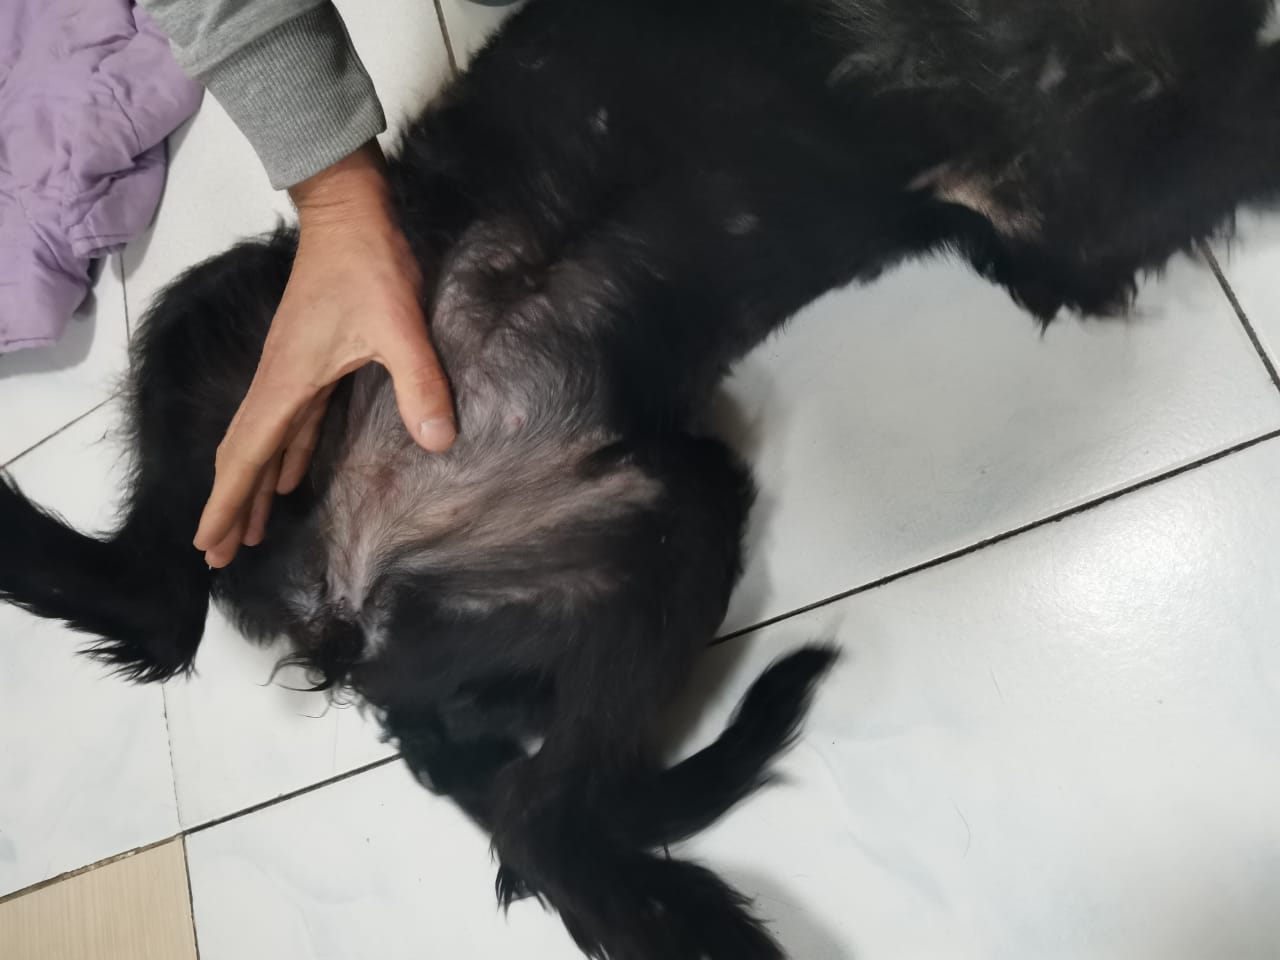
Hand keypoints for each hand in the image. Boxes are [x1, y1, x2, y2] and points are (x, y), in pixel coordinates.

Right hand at [193, 141, 454, 567]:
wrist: (349, 212)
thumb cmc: (368, 265)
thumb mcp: (399, 326)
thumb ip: (418, 384)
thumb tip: (438, 444)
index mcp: (288, 382)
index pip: (246, 455)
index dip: (227, 503)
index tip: (207, 544)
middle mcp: (279, 382)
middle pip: (244, 455)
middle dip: (230, 506)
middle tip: (218, 554)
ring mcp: (291, 371)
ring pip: (265, 442)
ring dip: (255, 486)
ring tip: (248, 530)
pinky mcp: (309, 360)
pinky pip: (290, 423)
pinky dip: (284, 455)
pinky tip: (289, 476)